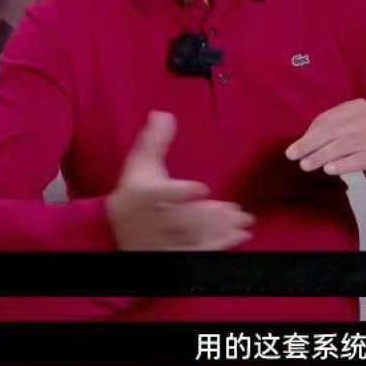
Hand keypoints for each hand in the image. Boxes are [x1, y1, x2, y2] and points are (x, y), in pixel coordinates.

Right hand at [106, 111, 254, 249]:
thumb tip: (163, 113)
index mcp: (144, 196)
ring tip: (244, 219)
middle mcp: (155, 220)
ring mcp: (166, 239)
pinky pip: (202, 249)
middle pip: (183, 219)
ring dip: (221, 229)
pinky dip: (224, 243)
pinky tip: (242, 235)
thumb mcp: (140, 166)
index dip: (180, 193)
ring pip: (195, 236)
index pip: (162, 195)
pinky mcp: (178, 252)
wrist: (121, 231)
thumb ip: (154, 142)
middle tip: (235, 209)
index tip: (201, 188)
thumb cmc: (134, 194)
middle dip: (211, 215)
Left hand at [284, 98, 365, 186]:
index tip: (294, 148)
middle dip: (309, 144)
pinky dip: (341, 165)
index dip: (309, 134)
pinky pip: (356, 160)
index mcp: (357, 107)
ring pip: (341, 146)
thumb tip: (301, 142)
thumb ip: (329, 131)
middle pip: (332, 132)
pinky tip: (328, 170)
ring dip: (320, 156)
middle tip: (293, 156)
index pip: (328, 119)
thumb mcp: (350, 130)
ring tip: (305, 166)